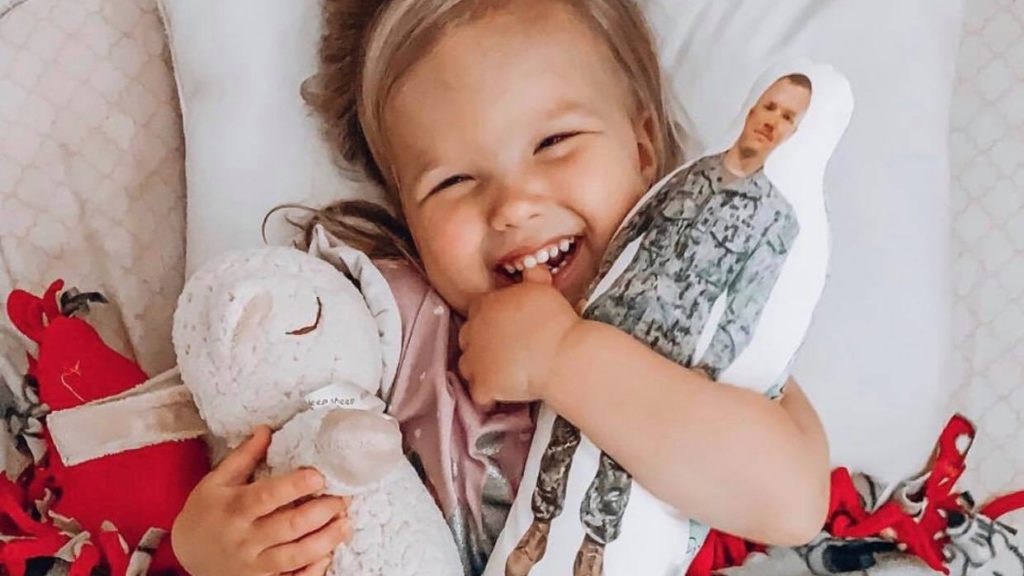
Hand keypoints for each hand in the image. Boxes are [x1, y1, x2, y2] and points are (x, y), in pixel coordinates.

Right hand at [171, 426, 351, 575]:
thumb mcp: (216, 481)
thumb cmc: (205, 513)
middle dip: (322, 511)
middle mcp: (244, 539)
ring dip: (326, 540)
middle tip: (342, 498)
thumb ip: (244, 456)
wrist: (185, 553)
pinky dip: (313, 570)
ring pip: (296, 555)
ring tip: (345, 523)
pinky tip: (328, 554)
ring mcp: (253, 565)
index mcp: (234, 508)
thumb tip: (266, 429)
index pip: (268, 496)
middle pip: (289, 526)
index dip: (296, 485)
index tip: (319, 475)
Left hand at [458, 267, 581, 409]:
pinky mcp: (483, 384)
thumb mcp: (544, 289)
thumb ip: (533, 277)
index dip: (490, 320)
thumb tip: (531, 270)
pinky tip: (499, 397)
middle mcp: (474, 330)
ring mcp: (476, 359)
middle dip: (481, 344)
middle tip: (503, 351)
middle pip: (468, 337)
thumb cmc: (557, 320)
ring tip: (500, 374)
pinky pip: (478, 394)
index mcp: (487, 304)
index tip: (504, 328)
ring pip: (468, 366)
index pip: (478, 310)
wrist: (562, 354)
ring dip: (480, 370)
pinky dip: (487, 397)